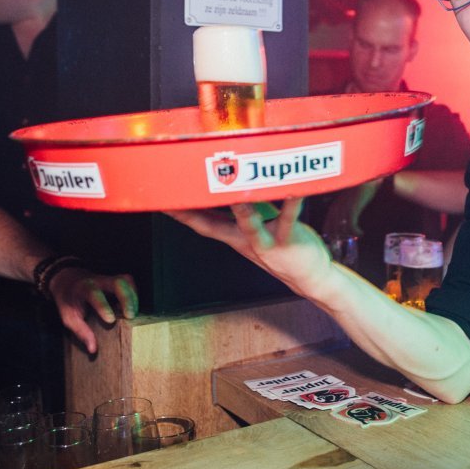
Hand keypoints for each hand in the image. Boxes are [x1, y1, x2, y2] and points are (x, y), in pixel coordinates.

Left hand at [47, 268, 137, 354]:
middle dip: (127, 298)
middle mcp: (97, 281)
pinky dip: (134, 294)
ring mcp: (108, 278)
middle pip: (117, 282)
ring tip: (134, 313)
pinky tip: (133, 306)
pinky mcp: (116, 279)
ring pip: (126, 281)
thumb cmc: (68, 301)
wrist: (67, 280)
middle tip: (131, 316)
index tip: (111, 320)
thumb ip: (81, 331)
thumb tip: (93, 349)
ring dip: (133, 297)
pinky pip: (129, 282)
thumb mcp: (68, 317)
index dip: (103, 307)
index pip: (94, 295)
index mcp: (83, 289)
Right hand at [167, 199, 334, 296]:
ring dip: (240, 209)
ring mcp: (266, 243)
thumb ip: (238, 215)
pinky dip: (292, 204)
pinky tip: (295, 190)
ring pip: (248, 225)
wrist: (310, 278)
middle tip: (175, 195)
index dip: (179, 212)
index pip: (201, 223)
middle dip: (192, 212)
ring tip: (233, 191)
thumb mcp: (253, 233)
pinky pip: (288, 219)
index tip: (159, 197)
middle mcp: (245, 241)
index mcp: (235, 237)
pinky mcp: (288, 240)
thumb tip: (225, 194)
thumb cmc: (281, 248)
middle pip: (213, 226)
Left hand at [320, 179, 383, 237]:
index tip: (338, 242)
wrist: (366, 179)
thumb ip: (342, 207)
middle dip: (341, 238)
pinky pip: (351, 226)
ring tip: (356, 236)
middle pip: (333, 231)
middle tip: (349, 241)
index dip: (332, 236)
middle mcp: (335, 209)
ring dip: (350, 235)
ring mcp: (343, 209)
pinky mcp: (352, 209)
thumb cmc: (358, 188)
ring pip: (342, 230)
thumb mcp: (346, 198)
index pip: (327, 228)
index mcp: (333, 208)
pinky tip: (361, 233)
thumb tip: (340, 219)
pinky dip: (356, 232)